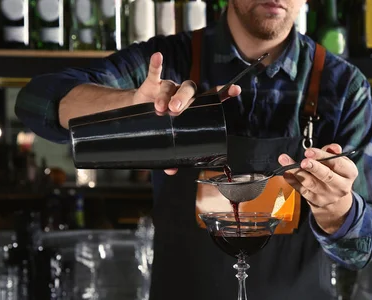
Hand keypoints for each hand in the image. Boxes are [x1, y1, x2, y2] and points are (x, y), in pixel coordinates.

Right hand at [134, 52, 240, 174]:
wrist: (137, 116)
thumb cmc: (160, 128)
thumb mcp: (167, 140)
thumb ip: (170, 154)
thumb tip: (171, 170)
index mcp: (194, 107)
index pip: (211, 97)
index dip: (223, 93)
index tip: (235, 90)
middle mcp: (184, 94)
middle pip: (189, 91)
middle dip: (183, 99)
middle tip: (175, 110)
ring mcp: (168, 87)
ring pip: (172, 86)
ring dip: (166, 94)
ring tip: (160, 107)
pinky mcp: (152, 84)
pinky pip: (154, 73)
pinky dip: (156, 65)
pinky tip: (158, 57)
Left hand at [278, 143, 357, 233]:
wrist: (334, 196)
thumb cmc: (335, 172)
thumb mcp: (339, 160)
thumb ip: (333, 152)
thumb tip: (333, 147)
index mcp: (349, 173)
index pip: (336, 163)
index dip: (322, 156)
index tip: (309, 151)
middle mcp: (341, 186)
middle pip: (326, 176)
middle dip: (313, 167)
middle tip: (303, 161)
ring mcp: (328, 195)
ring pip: (310, 183)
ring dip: (296, 171)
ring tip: (285, 161)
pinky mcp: (315, 201)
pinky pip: (301, 190)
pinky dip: (292, 181)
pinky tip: (286, 172)